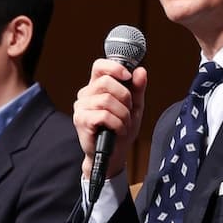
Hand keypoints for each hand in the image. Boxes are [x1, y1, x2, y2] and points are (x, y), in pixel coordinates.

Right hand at [73, 61, 147, 179]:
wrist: (113, 155)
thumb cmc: (120, 130)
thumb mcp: (134, 107)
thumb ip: (137, 89)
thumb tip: (141, 71)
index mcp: (96, 87)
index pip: (99, 66)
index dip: (114, 67)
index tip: (128, 76)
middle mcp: (85, 95)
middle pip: (106, 82)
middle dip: (125, 97)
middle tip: (129, 111)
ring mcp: (81, 107)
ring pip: (106, 100)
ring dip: (122, 114)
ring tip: (124, 124)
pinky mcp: (81, 120)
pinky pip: (104, 115)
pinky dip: (117, 123)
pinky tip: (118, 130)